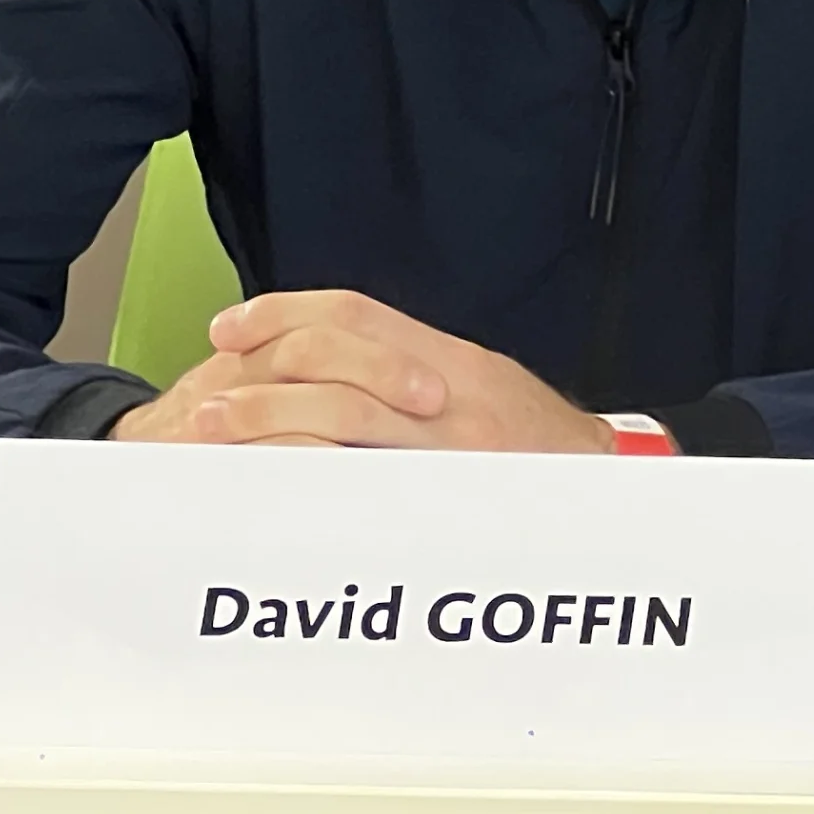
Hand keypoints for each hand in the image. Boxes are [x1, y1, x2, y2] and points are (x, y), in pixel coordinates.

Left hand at [107, 290, 614, 454]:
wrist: (604, 489)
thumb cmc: (540, 445)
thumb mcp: (481, 385)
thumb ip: (412, 369)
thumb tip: (330, 363)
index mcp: (448, 360)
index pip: (353, 315)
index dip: (281, 313)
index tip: (230, 328)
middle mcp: (446, 397)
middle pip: (334, 364)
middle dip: (260, 379)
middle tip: (208, 397)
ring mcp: (446, 451)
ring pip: (338, 424)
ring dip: (267, 428)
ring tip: (217, 438)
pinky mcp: (444, 500)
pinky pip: (362, 489)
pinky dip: (307, 485)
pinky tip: (267, 492)